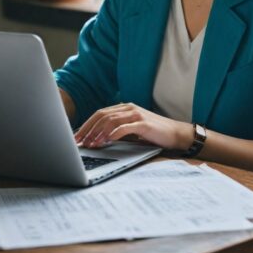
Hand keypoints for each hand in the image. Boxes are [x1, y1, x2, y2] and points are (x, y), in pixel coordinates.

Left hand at [74, 103, 190, 149]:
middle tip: (78, 142)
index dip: (86, 125)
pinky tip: (106, 141)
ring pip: (110, 120)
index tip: (76, 137)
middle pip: (101, 115)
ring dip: (98, 133)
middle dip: (88, 129)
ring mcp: (136, 114)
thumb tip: (96, 139)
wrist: (176, 134)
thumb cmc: (153, 134)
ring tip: (91, 144)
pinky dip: (113, 134)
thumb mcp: (131, 130)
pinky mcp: (143, 124)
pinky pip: (124, 127)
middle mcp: (128, 108)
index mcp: (123, 108)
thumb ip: (116, 130)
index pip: (99, 114)